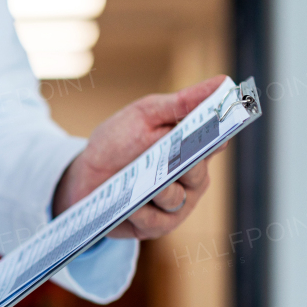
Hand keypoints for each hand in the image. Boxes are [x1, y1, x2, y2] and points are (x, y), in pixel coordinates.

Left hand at [54, 75, 228, 239]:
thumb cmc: (118, 142)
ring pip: (177, 197)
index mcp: (195, 147)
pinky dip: (141, 211)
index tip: (211, 128)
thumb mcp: (146, 115)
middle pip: (198, 172)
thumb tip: (224, 81)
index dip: (217, 135)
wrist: (83, 176)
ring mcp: (176, 204)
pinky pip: (156, 220)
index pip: (217, 140)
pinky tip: (128, 204)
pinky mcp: (156, 225)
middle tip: (166, 154)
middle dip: (180, 163)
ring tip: (138, 180)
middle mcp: (192, 178)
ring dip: (157, 188)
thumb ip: (183, 102)